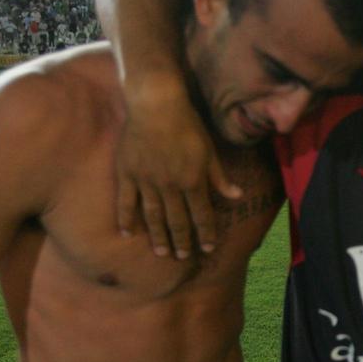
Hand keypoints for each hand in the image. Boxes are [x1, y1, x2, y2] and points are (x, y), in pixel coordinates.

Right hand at [116, 73, 241, 257]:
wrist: (156, 105)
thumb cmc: (187, 124)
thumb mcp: (209, 150)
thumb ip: (220, 177)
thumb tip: (236, 196)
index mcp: (193, 181)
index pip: (202, 214)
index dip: (205, 233)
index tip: (207, 248)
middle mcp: (170, 186)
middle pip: (177, 220)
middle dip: (182, 241)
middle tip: (183, 257)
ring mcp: (147, 182)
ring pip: (153, 216)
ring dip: (158, 236)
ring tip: (162, 252)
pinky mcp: (127, 173)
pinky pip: (126, 201)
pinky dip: (126, 218)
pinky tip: (127, 233)